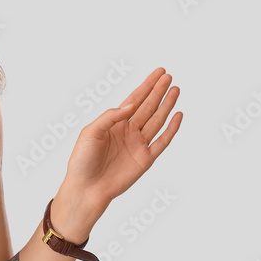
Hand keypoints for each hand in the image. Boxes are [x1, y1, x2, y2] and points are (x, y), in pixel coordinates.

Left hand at [63, 68, 182, 217]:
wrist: (86, 188)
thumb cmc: (82, 160)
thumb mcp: (91, 132)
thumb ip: (111, 116)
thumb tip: (131, 104)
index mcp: (113, 123)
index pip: (134, 100)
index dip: (146, 86)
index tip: (158, 72)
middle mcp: (128, 132)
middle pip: (147, 107)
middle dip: (158, 91)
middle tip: (169, 76)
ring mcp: (138, 145)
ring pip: (157, 121)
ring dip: (166, 105)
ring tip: (175, 90)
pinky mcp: (145, 159)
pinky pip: (162, 142)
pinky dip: (171, 129)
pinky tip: (178, 115)